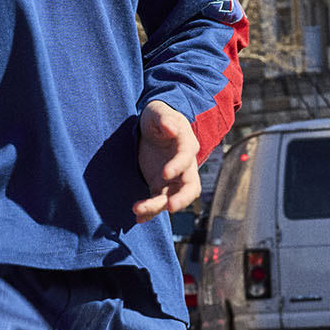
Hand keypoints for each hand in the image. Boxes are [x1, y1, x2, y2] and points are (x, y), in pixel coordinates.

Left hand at [133, 98, 199, 220]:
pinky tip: (138, 217)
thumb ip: (164, 119)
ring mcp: (173, 179)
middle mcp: (184, 166)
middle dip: (182, 198)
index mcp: (187, 144)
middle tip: (170, 206)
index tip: (165, 173)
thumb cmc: (158, 116)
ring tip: (138, 209)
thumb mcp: (158, 112)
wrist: (152, 126)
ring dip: (158, 207)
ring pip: (172, 198)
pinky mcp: (160, 185)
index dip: (178, 166)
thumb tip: (171, 128)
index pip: (187, 157)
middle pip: (191, 187)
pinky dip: (149, 211)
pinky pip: (158, 201)